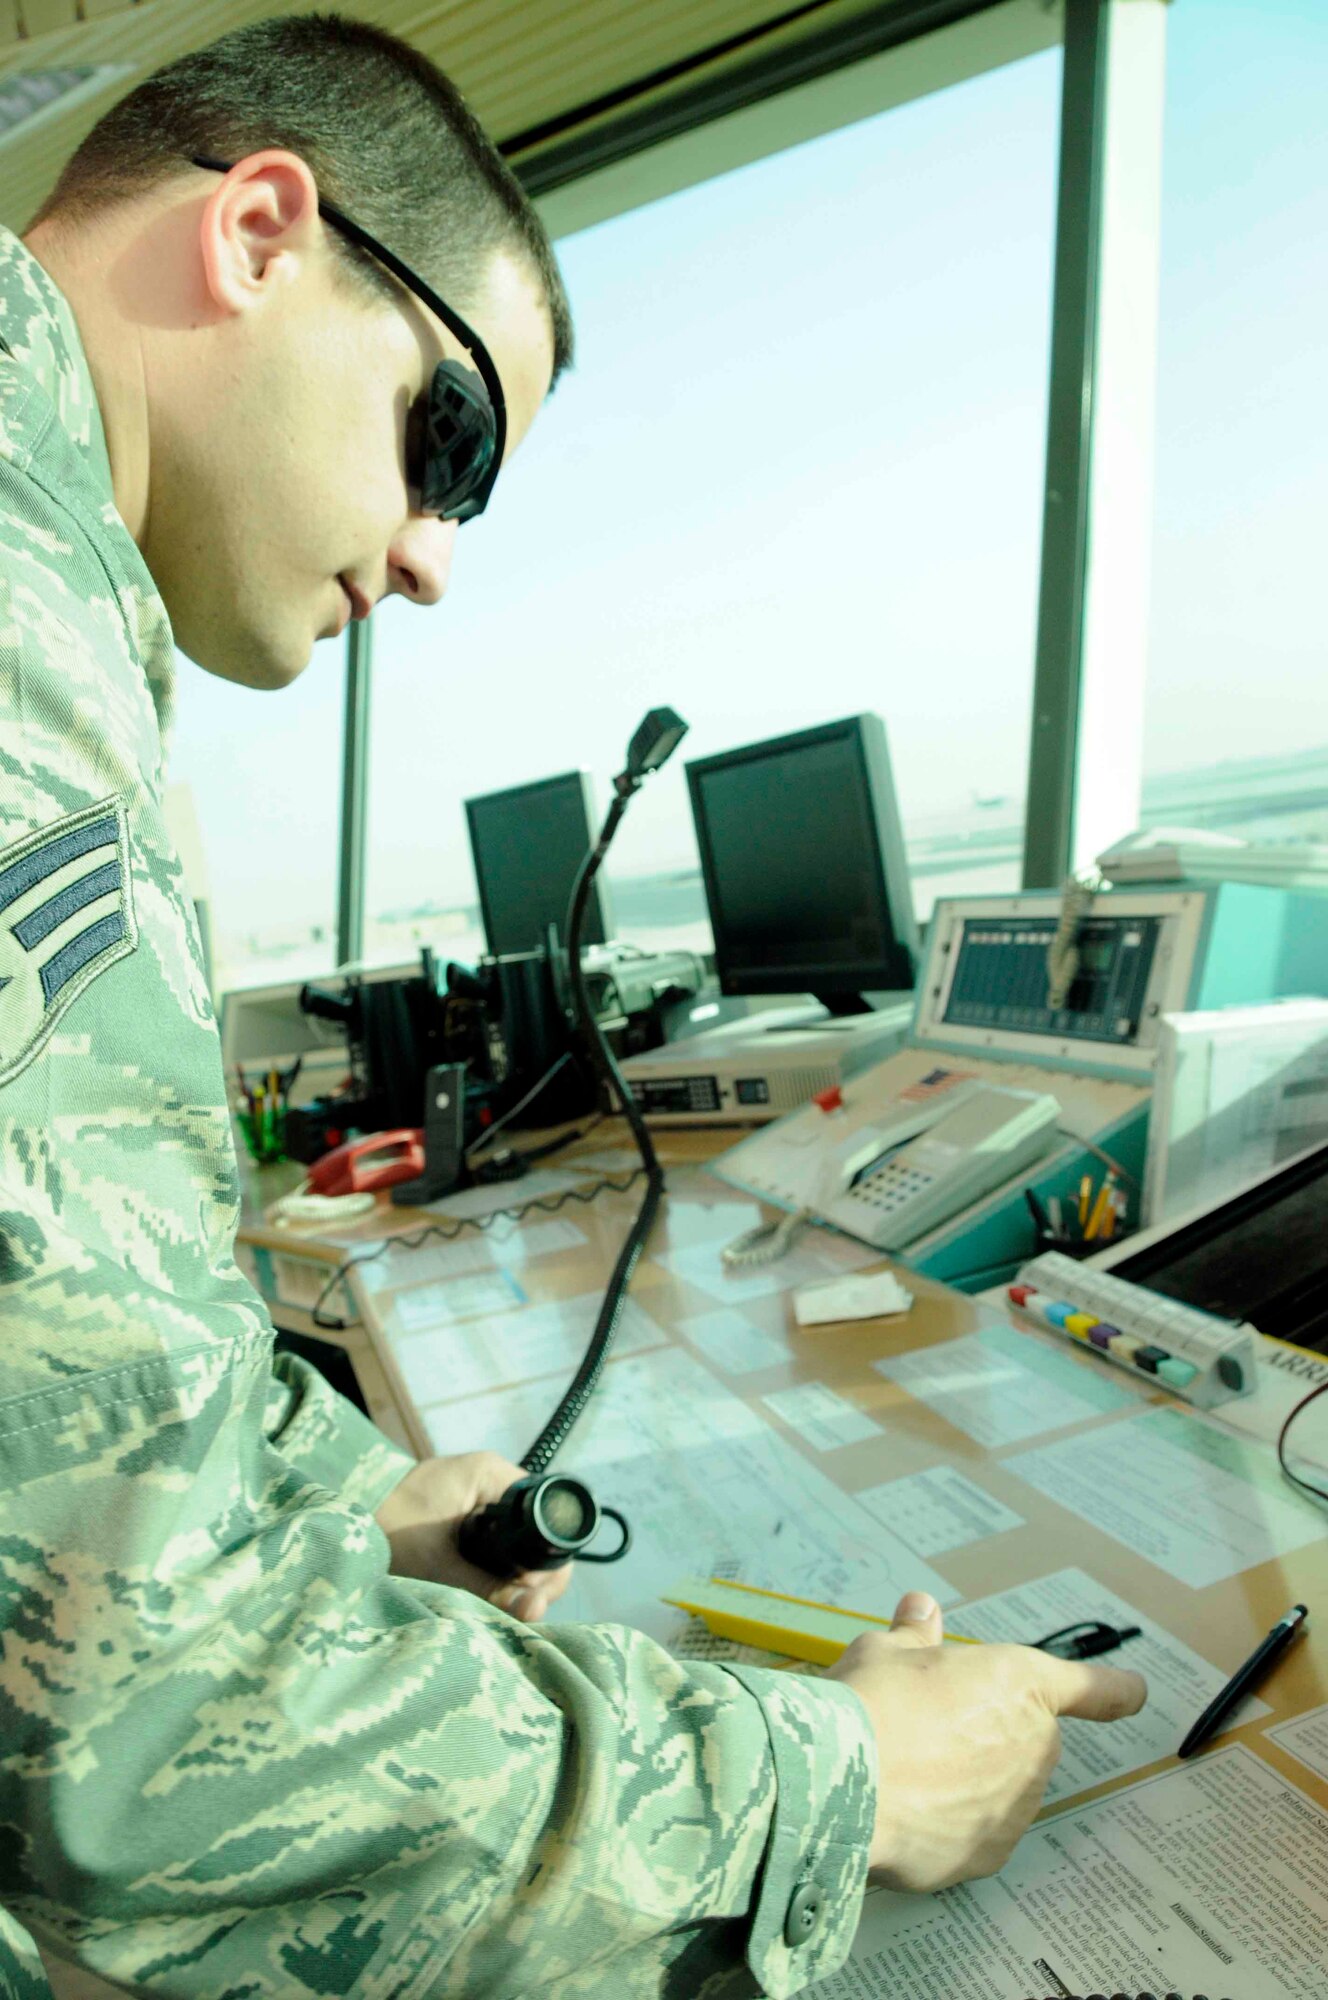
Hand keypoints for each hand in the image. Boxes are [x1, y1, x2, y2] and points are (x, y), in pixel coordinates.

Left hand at [373, 1450, 572, 1621]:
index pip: (546, 1520)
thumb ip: (487, 1588)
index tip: (532, 1601)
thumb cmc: (384, 1527)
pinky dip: (498, 1567)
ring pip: (519, 1541)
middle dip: (534, 1578)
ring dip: (515, 1576)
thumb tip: (534, 1614)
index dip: (548, 1566)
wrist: (341, 1512)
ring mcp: (479, 1492)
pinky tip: (487, 1591)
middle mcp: (493, 1478)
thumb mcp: (438, 1563)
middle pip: (537, 1533)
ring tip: (502, 1607)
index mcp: (492, 1475)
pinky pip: (499, 1539)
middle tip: (520, 1612)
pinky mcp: (465, 1509)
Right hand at [825, 1591, 1146, 1891]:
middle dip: (986, 1733)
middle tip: (924, 1726)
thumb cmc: (872, 1701)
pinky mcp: (988, 1857)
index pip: (1090, 1686)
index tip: (1135, 1692)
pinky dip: (947, 1825)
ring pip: (999, 1789)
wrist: (846, 1782)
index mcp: (1020, 1682)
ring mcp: (1016, 1808)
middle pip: (1024, 1738)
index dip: (1114, 1689)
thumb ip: (914, 1636)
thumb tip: (922, 1609)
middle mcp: (1035, 1746)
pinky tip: (903, 1811)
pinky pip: (972, 1833)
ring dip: (967, 1780)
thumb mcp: (886, 1650)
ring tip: (902, 1771)